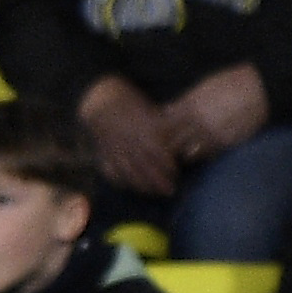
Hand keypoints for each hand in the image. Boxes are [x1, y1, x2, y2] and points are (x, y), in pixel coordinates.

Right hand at [79, 73, 179, 196]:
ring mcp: (113, 147)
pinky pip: (110, 170)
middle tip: (170, 191)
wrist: (102, 99)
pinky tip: (130, 187)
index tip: (175, 171)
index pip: (155, 150)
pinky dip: (119, 181)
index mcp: (140, 127)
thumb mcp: (151, 112)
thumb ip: (168, 127)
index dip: (165, 163)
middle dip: (156, 180)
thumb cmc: (135, 107)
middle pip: (142, 164)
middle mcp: (126, 138)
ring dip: (141, 185)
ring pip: (126, 171)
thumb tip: (190, 143)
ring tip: (153, 193)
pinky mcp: (103, 153)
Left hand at [159, 62, 268, 165]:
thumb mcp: (203, 87)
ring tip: (182, 151)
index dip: (159, 130)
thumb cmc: (230, 83)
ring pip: (189, 152)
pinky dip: (202, 154)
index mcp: (191, 104)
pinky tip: (201, 151)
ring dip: (184, 152)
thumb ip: (184, 100)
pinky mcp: (226, 143)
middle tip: (165, 147)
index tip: (157, 132)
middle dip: (168, 144)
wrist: (259, 90)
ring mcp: (213, 134)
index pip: (166, 123)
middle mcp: (199, 121)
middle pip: (174, 141)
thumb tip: (166, 110)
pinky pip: (208, 154)